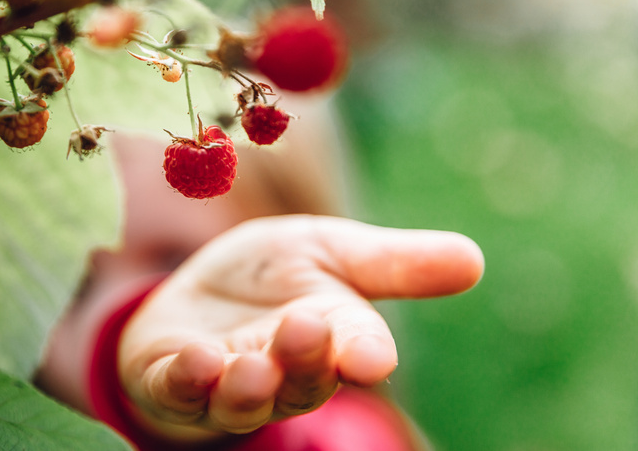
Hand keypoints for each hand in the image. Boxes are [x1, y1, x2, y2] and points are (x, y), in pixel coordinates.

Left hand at [117, 215, 483, 440]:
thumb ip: (391, 261)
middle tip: (309, 328)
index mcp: (331, 337)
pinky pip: (180, 390)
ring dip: (250, 385)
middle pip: (304, 380)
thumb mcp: (329, 249)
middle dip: (306, 360)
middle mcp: (285, 370)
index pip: (357, 352)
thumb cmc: (274, 274)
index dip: (364, 353)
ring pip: (245, 399)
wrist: (201, 290)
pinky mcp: (174, 380)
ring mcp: (228, 381)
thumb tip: (474, 258)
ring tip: (253, 364)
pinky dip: (187, 380)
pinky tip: (195, 359)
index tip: (372, 355)